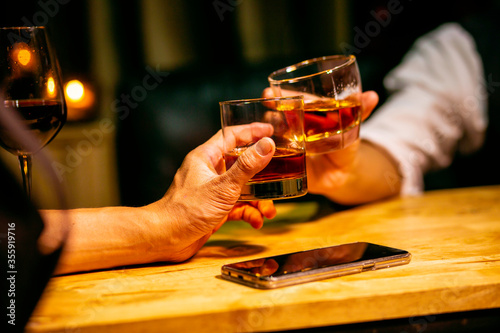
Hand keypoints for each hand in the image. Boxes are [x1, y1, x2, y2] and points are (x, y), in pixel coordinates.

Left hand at [149, 126, 276, 261]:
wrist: (166, 239)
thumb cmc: (187, 210)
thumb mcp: (223, 187)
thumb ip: (247, 166)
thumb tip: (267, 145)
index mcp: (206, 157)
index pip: (231, 136)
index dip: (251, 131)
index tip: (270, 131)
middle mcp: (209, 171)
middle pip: (240, 163)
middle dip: (261, 171)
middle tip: (280, 170)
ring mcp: (211, 190)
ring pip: (241, 187)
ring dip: (257, 198)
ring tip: (269, 210)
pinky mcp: (214, 208)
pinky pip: (236, 206)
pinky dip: (248, 212)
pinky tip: (256, 221)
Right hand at [263, 89, 379, 199]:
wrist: (340, 176)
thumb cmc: (344, 148)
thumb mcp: (352, 129)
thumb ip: (359, 112)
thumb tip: (372, 96)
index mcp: (307, 113)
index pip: (291, 99)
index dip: (280, 95)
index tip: (268, 92)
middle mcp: (291, 125)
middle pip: (274, 114)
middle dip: (268, 113)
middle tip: (266, 113)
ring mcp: (285, 142)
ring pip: (268, 133)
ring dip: (265, 133)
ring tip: (267, 135)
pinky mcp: (282, 161)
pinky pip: (268, 156)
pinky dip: (263, 154)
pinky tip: (261, 153)